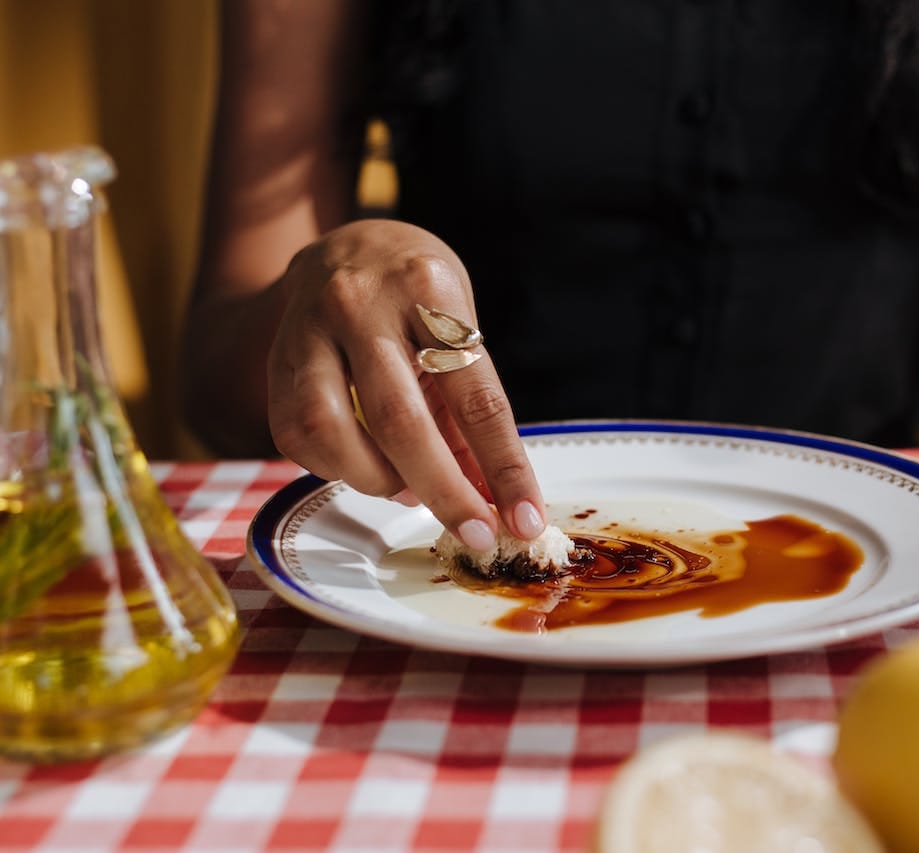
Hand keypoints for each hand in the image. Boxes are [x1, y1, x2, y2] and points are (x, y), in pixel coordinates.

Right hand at [266, 219, 545, 550]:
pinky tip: (360, 463)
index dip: (504, 468)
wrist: (348, 245)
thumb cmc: (419, 298)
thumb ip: (470, 414)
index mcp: (430, 291)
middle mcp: (363, 304)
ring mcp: (309, 329)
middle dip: (443, 493)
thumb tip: (496, 500)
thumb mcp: (460, 330)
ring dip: (377, 481)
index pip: (476, 397)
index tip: (525, 521)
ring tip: (405, 488)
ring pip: (332, 430)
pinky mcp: (275, 358)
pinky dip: (334, 468)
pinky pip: (296, 434)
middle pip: (401, 421)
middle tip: (474, 534)